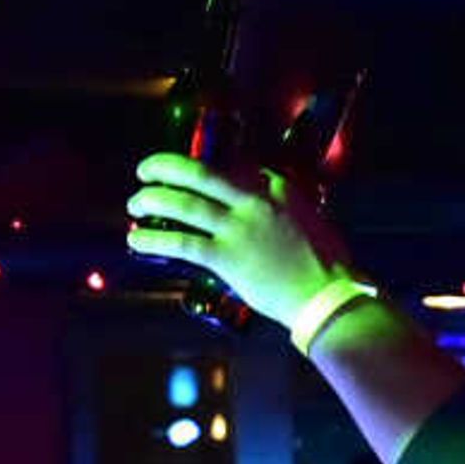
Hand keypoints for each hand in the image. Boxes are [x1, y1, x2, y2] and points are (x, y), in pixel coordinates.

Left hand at [125, 153, 343, 320]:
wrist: (330, 296)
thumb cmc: (328, 266)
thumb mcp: (311, 222)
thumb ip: (284, 211)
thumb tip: (265, 217)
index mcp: (277, 188)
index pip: (232, 168)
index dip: (204, 171)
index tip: (190, 176)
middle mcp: (255, 200)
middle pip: (199, 173)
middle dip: (164, 167)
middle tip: (145, 170)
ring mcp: (239, 227)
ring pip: (183, 204)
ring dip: (152, 201)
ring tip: (134, 204)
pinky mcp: (227, 257)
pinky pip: (181, 242)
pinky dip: (153, 239)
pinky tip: (136, 239)